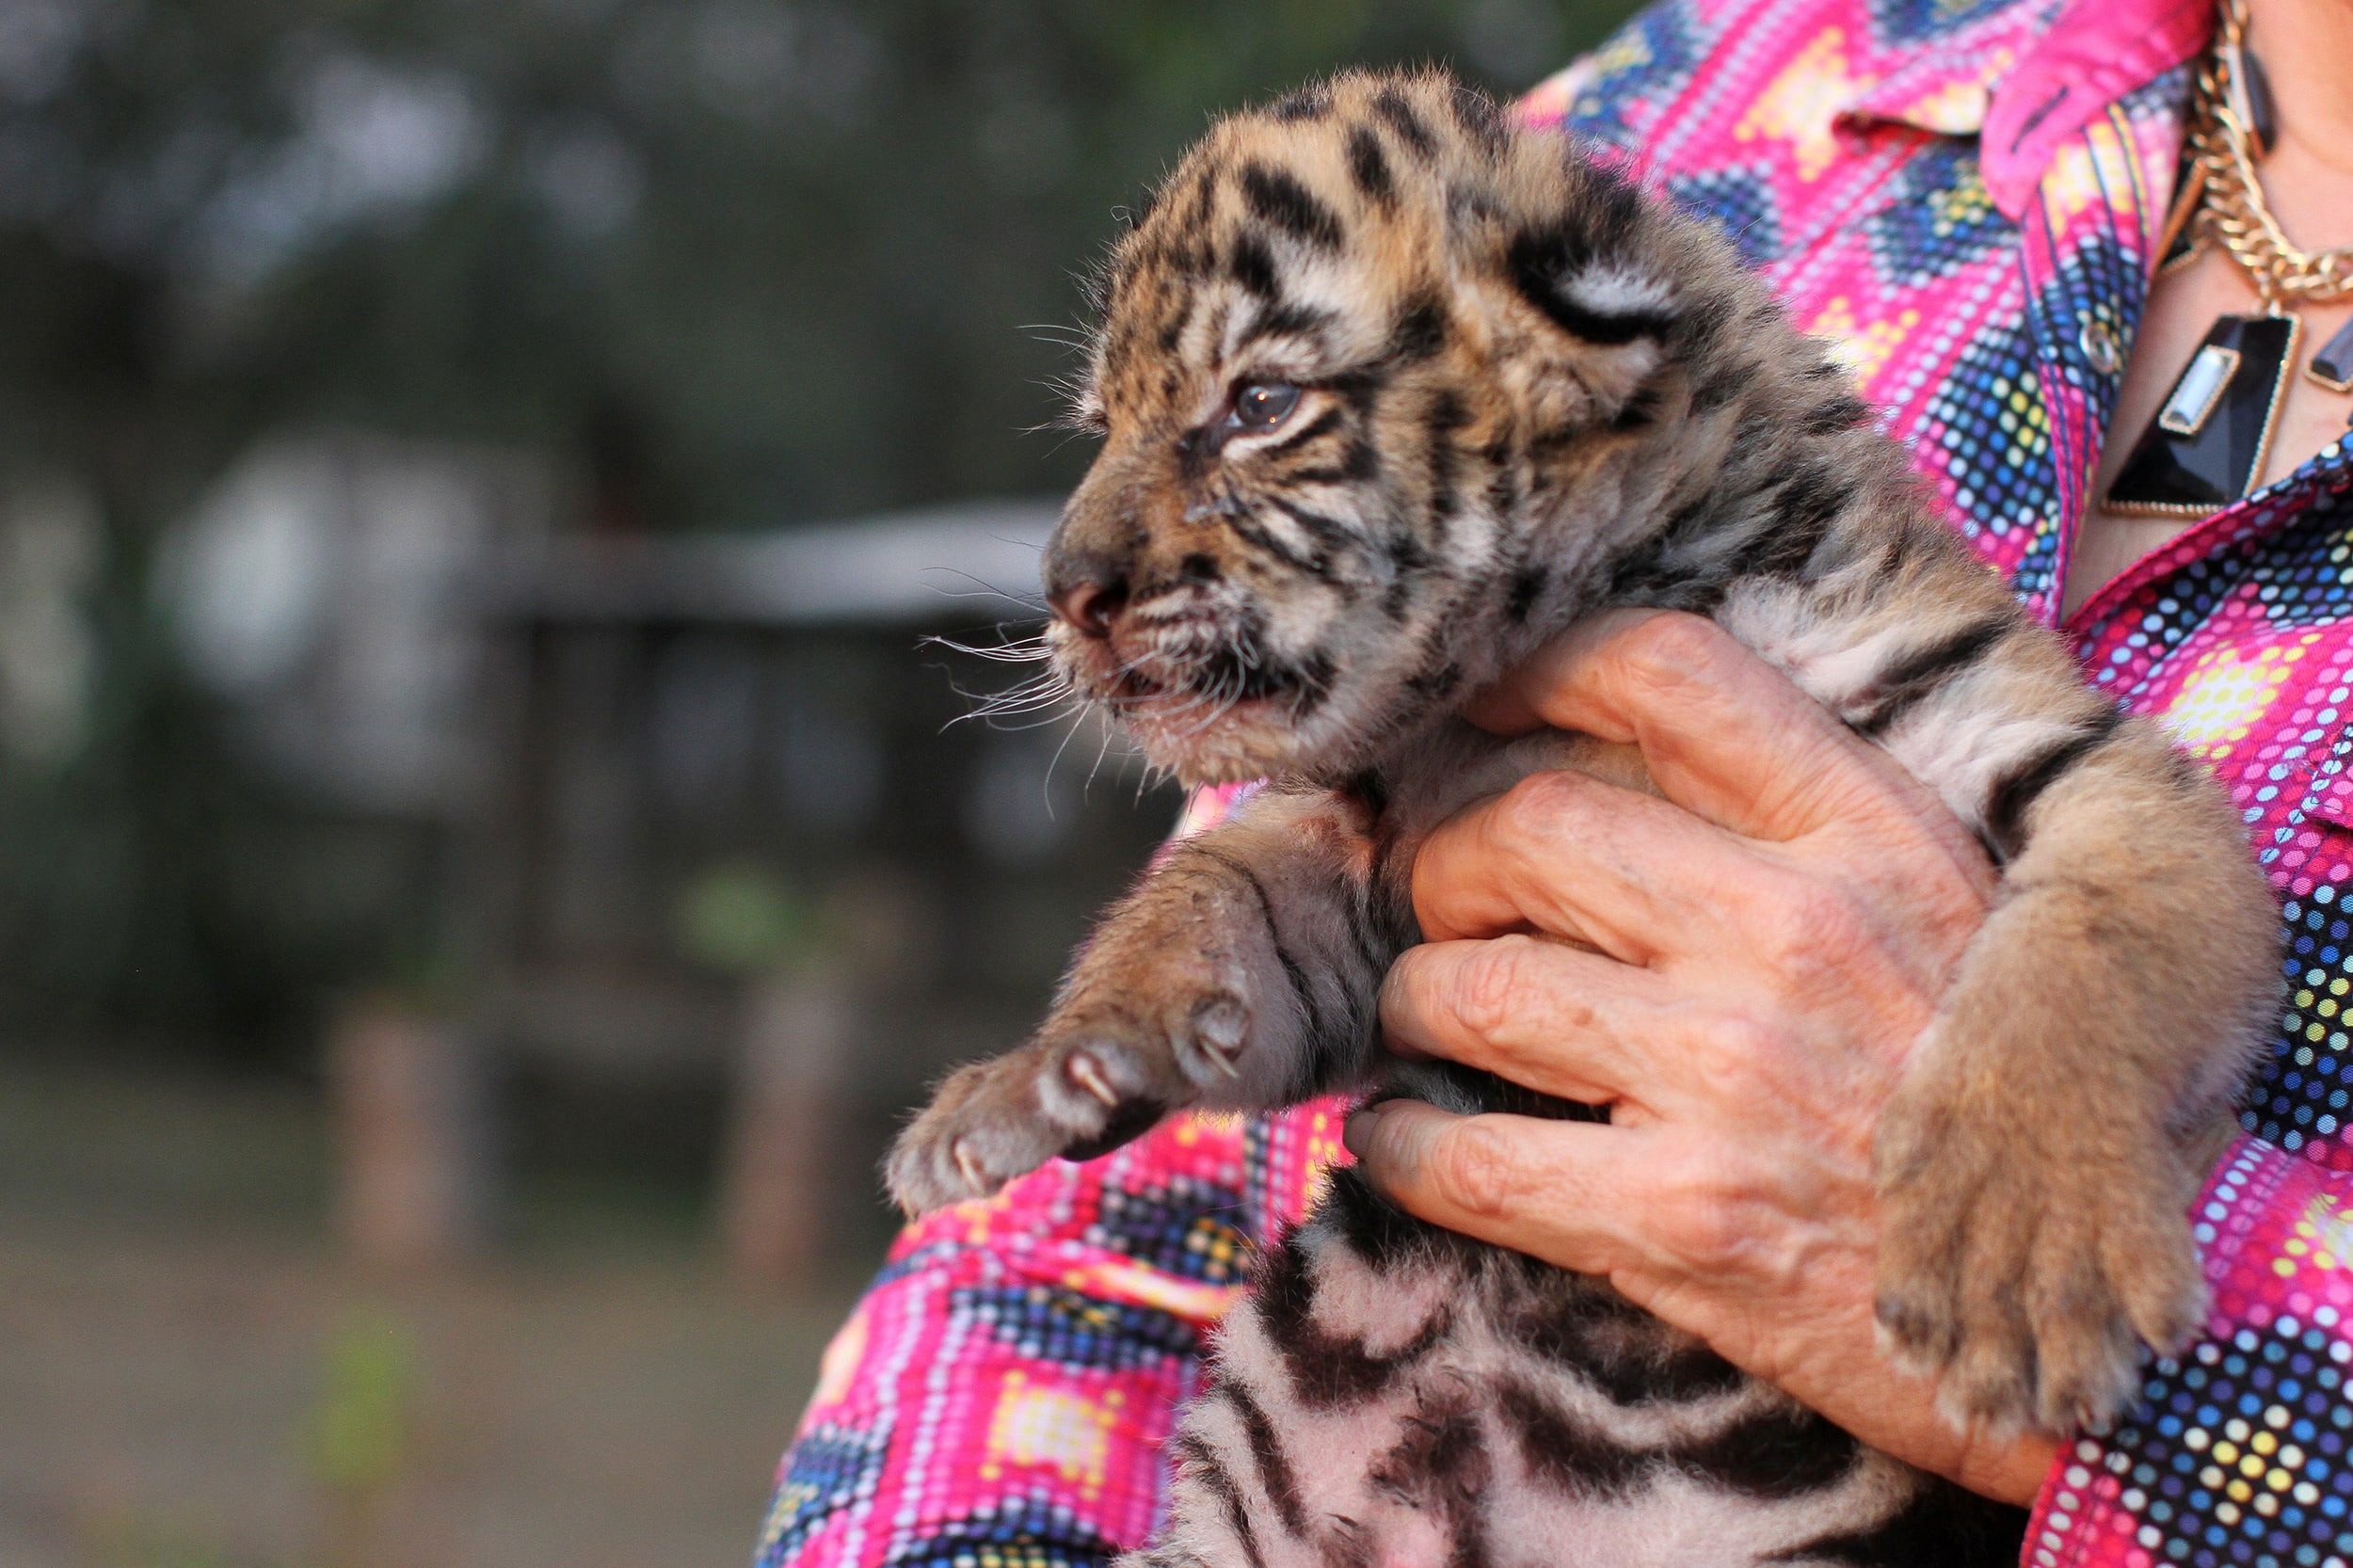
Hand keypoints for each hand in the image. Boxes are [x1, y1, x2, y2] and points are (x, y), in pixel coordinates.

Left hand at [1344, 610, 2061, 1505]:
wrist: (2061, 1318)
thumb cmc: (1999, 1111)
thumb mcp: (1965, 918)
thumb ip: (1826, 828)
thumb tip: (1641, 757)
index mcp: (1872, 842)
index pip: (1670, 676)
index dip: (1540, 670)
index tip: (1485, 702)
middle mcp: (1795, 936)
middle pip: (1533, 826)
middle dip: (1450, 861)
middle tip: (1444, 899)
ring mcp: (1734, 1076)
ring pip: (1475, 985)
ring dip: (1419, 996)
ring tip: (1427, 1014)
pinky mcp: (1683, 1218)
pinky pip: (1467, 1159)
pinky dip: (1402, 1147)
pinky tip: (1401, 1140)